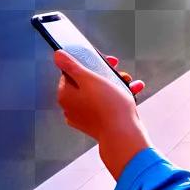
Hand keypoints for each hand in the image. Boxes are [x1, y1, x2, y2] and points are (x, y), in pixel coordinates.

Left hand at [54, 50, 151, 179]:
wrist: (122, 134)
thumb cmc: (107, 105)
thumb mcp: (90, 79)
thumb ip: (72, 65)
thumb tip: (57, 55)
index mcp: (65, 94)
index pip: (73, 71)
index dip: (90, 63)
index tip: (106, 61)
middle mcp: (71, 106)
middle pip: (87, 81)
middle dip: (107, 74)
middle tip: (120, 73)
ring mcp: (83, 116)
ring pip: (99, 92)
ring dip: (117, 84)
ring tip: (130, 83)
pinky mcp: (96, 122)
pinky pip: (105, 104)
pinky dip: (117, 97)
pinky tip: (132, 92)